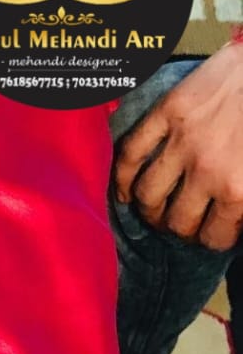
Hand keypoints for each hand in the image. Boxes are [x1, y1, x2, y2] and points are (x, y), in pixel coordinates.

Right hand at [115, 42, 242, 249]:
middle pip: (177, 221)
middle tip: (183, 224)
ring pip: (149, 195)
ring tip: (155, 212)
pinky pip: (132, 153)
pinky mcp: (167, 113)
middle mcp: (207, 170)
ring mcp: (183, 141)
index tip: (212, 234)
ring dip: (150, 211)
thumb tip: (236, 221)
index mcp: (240, 189)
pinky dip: (121, 178)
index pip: (214, 237)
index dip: (212, 239)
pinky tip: (124, 194)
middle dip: (180, 229)